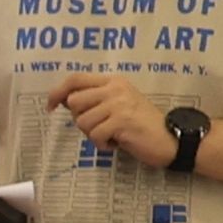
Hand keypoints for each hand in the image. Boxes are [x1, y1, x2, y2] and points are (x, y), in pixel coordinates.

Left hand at [45, 73, 177, 168]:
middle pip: (74, 102)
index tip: (50, 106)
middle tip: (99, 128)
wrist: (172, 138)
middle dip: (80, 120)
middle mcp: (114, 88)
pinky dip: (103, 144)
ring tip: (112, 136)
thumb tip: (66, 101)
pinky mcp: (121, 121)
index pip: (75, 78)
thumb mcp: (121, 104)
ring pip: (82, 121)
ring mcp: (118, 104)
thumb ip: (97, 99)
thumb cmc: (144, 125)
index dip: (57, 91)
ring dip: (93, 135)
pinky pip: (94, 135)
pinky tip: (117, 143)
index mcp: (113, 81)